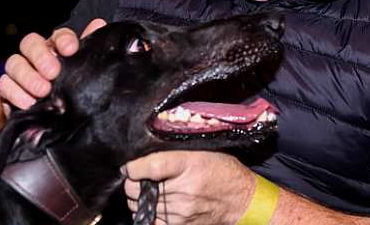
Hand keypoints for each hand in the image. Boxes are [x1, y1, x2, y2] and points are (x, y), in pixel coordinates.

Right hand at [0, 19, 106, 109]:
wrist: (54, 115)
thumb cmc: (69, 86)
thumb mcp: (82, 68)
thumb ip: (90, 48)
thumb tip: (99, 23)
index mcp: (57, 48)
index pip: (58, 35)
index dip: (63, 40)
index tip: (70, 50)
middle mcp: (36, 55)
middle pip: (30, 43)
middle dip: (40, 56)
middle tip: (53, 73)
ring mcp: (20, 71)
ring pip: (14, 63)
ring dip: (27, 77)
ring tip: (43, 92)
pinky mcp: (8, 89)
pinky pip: (4, 85)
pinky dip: (15, 93)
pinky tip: (28, 103)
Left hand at [123, 151, 255, 224]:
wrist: (241, 199)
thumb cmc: (222, 170)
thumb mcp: (202, 151)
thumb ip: (174, 151)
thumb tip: (145, 151)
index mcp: (188, 164)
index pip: (150, 166)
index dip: (133, 167)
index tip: (129, 166)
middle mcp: (183, 189)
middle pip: (138, 189)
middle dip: (132, 182)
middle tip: (138, 177)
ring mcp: (181, 211)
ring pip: (140, 206)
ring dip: (138, 198)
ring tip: (149, 190)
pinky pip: (151, 221)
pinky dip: (147, 212)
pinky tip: (155, 204)